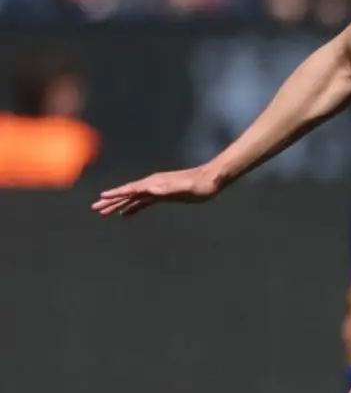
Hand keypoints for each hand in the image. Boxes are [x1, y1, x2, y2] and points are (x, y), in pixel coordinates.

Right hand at [92, 166, 224, 217]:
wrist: (212, 179)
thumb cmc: (200, 184)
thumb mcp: (185, 188)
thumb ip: (168, 189)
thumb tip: (149, 188)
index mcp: (155, 183)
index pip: (132, 189)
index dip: (117, 194)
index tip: (102, 198)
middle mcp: (153, 184)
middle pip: (128, 193)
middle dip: (111, 201)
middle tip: (95, 209)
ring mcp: (158, 189)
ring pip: (133, 198)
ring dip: (119, 205)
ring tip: (104, 213)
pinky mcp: (163, 194)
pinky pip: (143, 202)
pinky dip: (133, 207)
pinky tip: (125, 214)